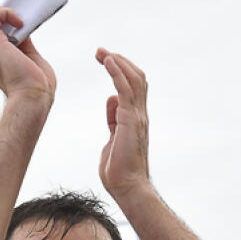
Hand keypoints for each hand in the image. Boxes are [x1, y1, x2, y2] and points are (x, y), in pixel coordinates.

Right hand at [0, 6, 55, 102]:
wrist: (34, 99)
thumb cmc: (38, 89)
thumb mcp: (31, 60)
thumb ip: (26, 45)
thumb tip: (24, 29)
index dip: (1, 26)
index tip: (19, 27)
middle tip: (12, 20)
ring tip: (15, 19)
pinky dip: (5, 13)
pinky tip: (20, 23)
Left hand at [96, 48, 150, 198]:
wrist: (128, 188)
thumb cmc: (119, 171)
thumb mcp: (112, 138)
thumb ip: (113, 119)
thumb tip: (111, 100)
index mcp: (135, 118)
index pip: (133, 86)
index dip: (120, 70)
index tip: (105, 60)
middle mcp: (140, 114)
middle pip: (136, 77)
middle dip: (119, 61)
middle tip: (100, 52)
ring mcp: (137, 116)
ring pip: (134, 79)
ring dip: (117, 62)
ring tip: (102, 52)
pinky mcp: (130, 120)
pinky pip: (126, 89)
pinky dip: (117, 72)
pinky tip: (107, 61)